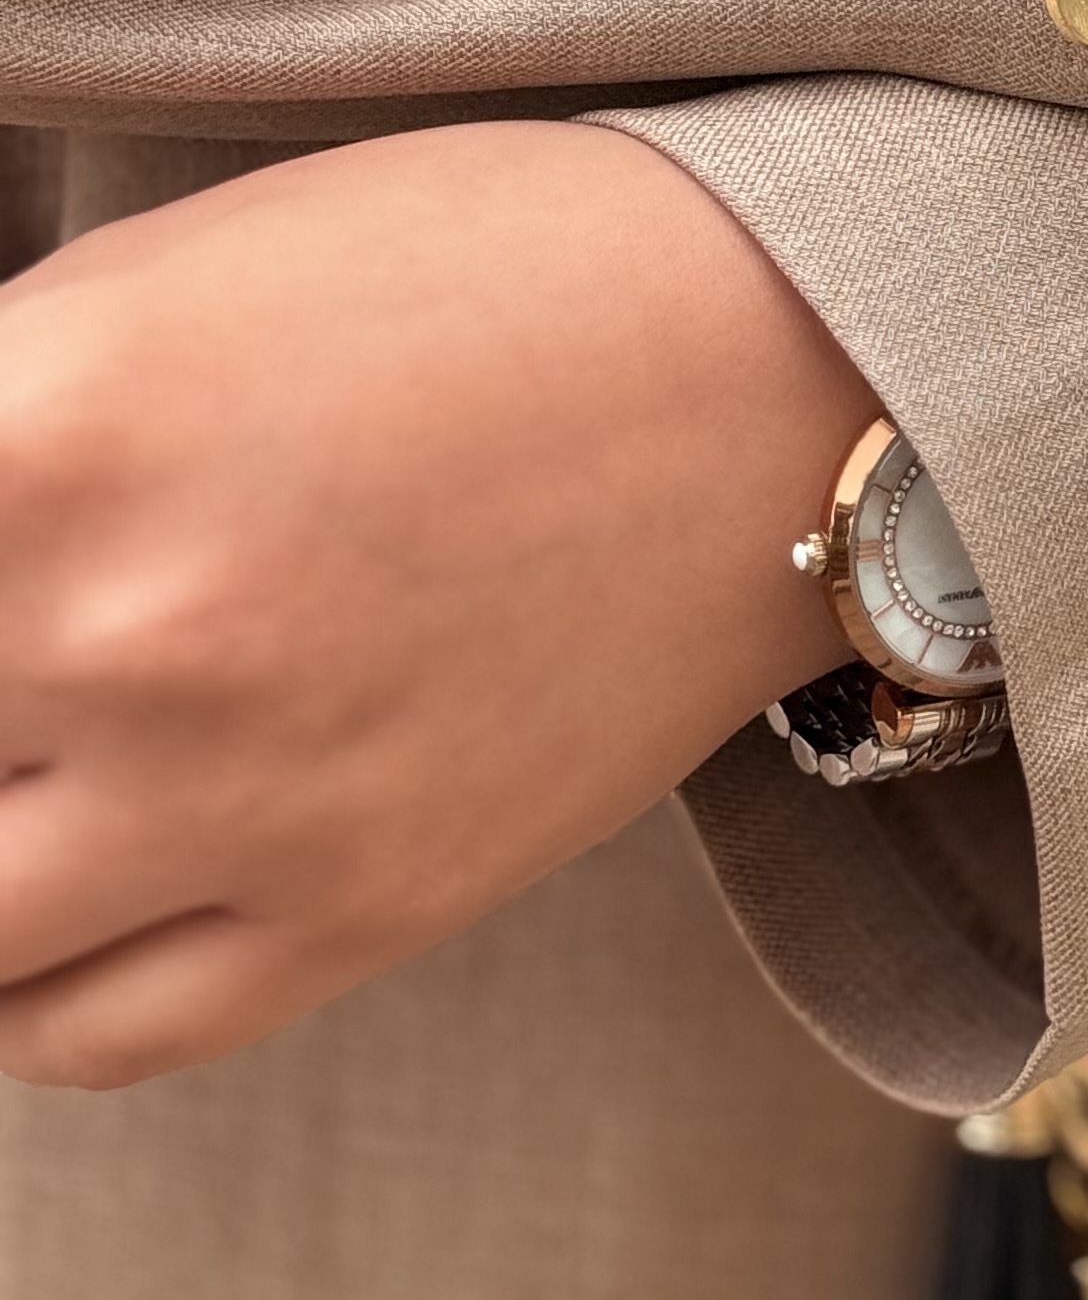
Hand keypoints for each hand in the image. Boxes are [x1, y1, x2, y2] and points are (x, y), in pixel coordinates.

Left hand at [0, 122, 872, 1088]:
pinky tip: (27, 893)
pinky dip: (10, 985)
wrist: (797, 370)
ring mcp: (241, 797)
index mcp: (47, 425)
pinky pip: (83, 1033)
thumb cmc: (486, 266)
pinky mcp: (358, 908)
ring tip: (10, 776)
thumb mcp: (156, 282)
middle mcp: (121, 633)